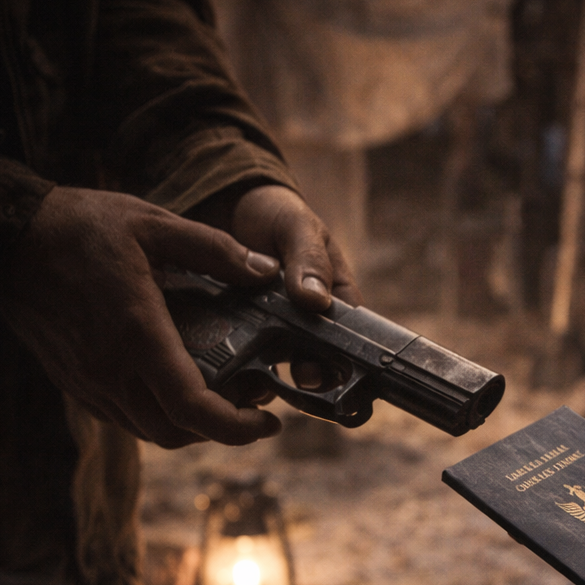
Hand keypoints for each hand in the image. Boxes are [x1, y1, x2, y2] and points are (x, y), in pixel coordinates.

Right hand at [0, 186, 284, 447]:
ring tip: (222, 395)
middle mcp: (111, 369)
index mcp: (137, 333)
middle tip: (252, 400)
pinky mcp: (75, 382)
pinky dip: (159, 415)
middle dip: (223, 429)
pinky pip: (124, 418)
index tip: (268, 421)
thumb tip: (266, 270)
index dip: (236, 427)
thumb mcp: (154, 223)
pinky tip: (177, 384)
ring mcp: (89, 381)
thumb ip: (215, 249)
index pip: (191, 407)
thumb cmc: (78, 226)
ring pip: (150, 431)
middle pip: (176, 433)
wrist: (7, 238)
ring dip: (191, 425)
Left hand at [231, 185, 363, 391]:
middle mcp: (312, 320)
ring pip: (287, 365)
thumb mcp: (298, 229)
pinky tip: (237, 365)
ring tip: (267, 374)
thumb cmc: (277, 215)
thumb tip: (316, 302)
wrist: (232, 210)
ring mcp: (281, 330)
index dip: (346, 359)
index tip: (327, 367)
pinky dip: (246, 365)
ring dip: (279, 375)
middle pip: (323, 360)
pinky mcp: (249, 334)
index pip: (353, 338)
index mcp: (337, 297)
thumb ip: (310, 261)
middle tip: (302, 375)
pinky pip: (252, 359)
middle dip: (315, 374)